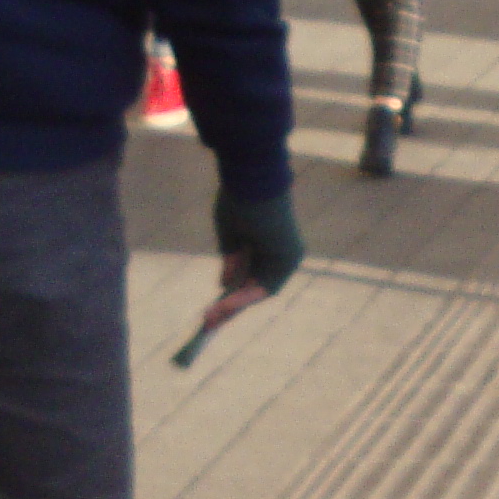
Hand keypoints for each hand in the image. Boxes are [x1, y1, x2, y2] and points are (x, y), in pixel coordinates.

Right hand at [191, 186, 304, 352]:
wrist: (251, 175)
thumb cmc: (240, 198)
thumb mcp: (231, 234)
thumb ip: (232, 259)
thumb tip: (227, 284)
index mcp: (270, 241)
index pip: (253, 274)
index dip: (233, 292)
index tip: (214, 307)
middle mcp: (283, 250)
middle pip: (256, 286)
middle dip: (232, 306)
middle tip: (209, 322)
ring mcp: (288, 254)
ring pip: (259, 290)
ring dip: (234, 307)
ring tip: (210, 320)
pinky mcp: (288, 257)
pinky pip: (263, 286)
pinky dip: (243, 298)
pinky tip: (223, 307)